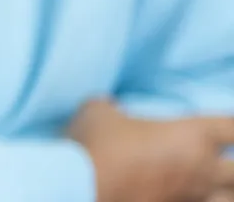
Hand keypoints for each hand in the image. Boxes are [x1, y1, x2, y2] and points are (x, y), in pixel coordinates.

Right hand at [69, 99, 233, 201]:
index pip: (233, 127)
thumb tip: (107, 106)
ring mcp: (191, 197)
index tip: (227, 126)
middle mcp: (201, 169)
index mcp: (192, 136)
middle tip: (221, 161)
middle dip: (233, 166)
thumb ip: (110, 107)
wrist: (80, 187)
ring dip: (224, 191)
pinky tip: (185, 198)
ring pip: (230, 199)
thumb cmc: (94, 146)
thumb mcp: (97, 112)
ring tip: (213, 187)